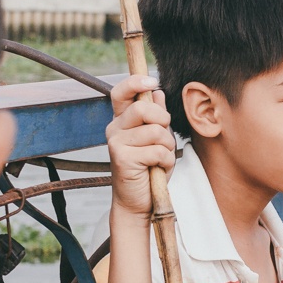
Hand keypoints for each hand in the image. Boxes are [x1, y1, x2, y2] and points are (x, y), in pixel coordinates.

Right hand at [106, 74, 175, 218]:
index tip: (152, 81)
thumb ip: (156, 117)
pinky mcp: (122, 158)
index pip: (121, 93)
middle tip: (164, 138)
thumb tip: (157, 92)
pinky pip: (156, 151)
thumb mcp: (156, 140)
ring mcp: (116, 143)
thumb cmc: (149, 169)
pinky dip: (166, 161)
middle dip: (163, 121)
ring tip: (161, 159)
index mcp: (122, 121)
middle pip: (143, 109)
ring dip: (167, 147)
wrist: (138, 201)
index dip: (135, 82)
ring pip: (155, 132)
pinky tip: (158, 169)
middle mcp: (115, 129)